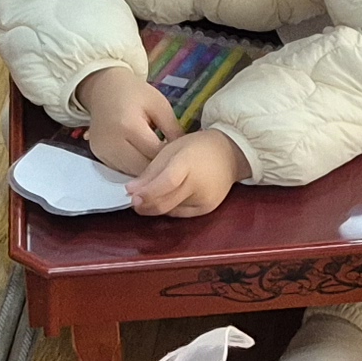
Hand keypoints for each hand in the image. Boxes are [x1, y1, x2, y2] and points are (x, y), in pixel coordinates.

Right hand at [75, 65, 178, 173]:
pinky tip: (142, 158)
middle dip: (159, 168)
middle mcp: (112, 142)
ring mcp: (103, 150)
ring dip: (146, 170)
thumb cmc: (135, 94)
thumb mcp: (159, 105)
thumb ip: (173, 130)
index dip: (170, 157)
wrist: (103, 88)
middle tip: (171, 162)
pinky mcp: (98, 154)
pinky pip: (120, 169)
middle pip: (142, 168)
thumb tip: (184, 154)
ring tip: (158, 162)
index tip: (180, 156)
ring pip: (131, 173)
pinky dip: (133, 167)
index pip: (155, 153)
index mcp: (129, 126)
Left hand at [128, 129, 245, 217]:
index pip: (167, 182)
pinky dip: (169, 208)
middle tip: (133, 200)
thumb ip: (151, 171)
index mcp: (189, 164)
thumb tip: (130, 191)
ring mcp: (205, 200)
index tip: (130, 195)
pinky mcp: (207, 209)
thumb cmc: (197, 147)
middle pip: (166, 202)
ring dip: (155, 206)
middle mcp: (199, 185)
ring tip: (149, 196)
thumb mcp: (171, 150)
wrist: (231, 153)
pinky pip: (181, 213)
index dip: (147, 192)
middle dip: (145, 205)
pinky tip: (167, 198)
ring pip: (171, 210)